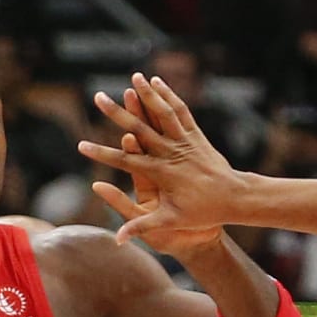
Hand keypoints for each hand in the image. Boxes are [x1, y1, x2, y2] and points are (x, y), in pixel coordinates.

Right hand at [79, 74, 241, 247]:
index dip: (101, 154)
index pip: (124, 161)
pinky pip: (180, 111)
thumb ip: (141, 227)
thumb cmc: (202, 213)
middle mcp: (170, 152)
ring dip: (147, 94)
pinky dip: (168, 96)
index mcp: (160, 173)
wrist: (235, 198)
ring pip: (162, 113)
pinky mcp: (195, 135)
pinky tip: (157, 82)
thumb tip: (118, 239)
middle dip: (116, 112)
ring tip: (133, 77)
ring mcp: (184, 141)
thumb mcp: (170, 223)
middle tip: (99, 97)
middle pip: (139, 128)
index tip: (81, 146)